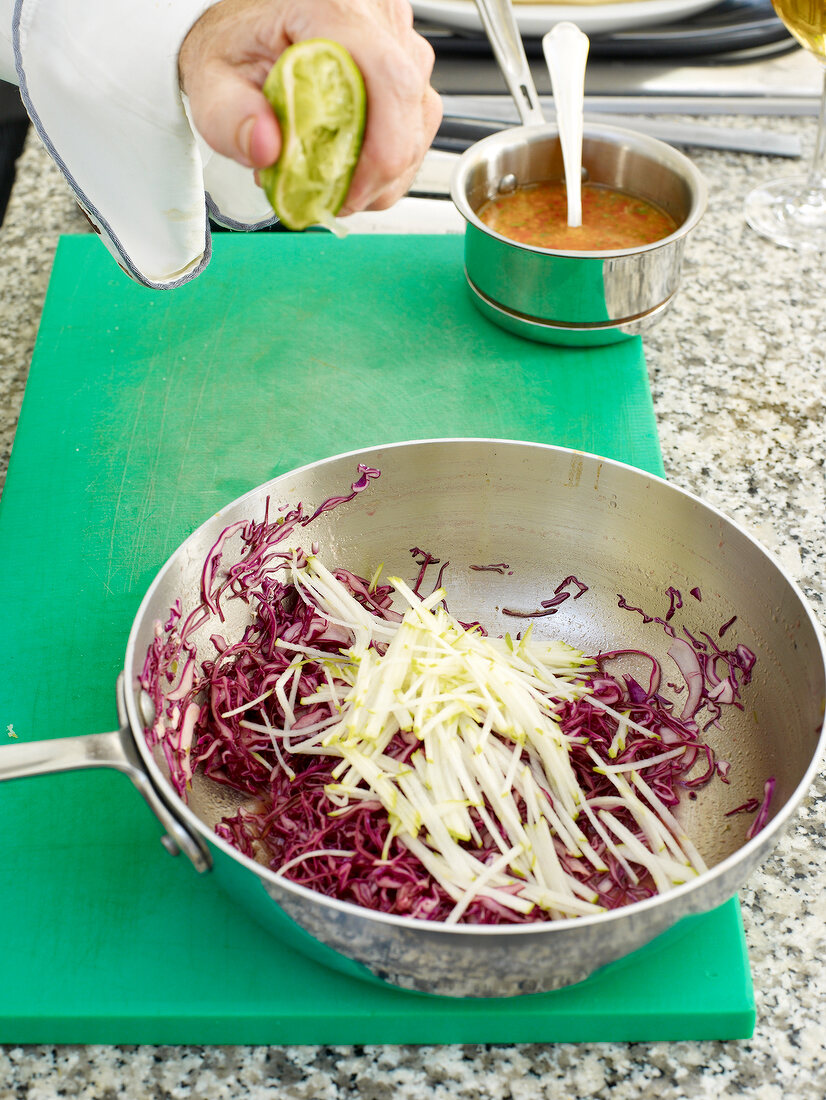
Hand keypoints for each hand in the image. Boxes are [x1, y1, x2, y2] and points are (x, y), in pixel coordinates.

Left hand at [178, 0, 441, 214]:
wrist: (242, 26)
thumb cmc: (235, 44)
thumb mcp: (212, 80)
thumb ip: (230, 117)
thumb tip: (265, 148)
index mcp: (334, 6)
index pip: (389, 82)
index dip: (379, 154)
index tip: (345, 193)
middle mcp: (377, 15)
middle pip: (410, 110)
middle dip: (377, 174)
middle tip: (331, 197)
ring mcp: (397, 38)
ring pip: (419, 122)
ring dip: (383, 171)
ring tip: (334, 178)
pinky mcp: (404, 62)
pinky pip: (416, 122)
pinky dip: (387, 158)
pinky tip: (351, 163)